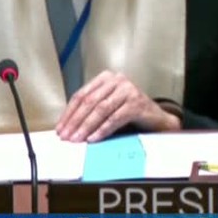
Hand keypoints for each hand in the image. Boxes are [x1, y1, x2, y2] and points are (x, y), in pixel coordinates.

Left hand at [55, 71, 180, 142]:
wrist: (157, 119)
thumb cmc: (129, 113)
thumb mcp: (108, 107)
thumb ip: (91, 110)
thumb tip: (68, 126)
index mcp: (105, 78)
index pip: (81, 95)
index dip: (69, 113)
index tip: (60, 128)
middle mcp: (116, 80)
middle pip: (89, 101)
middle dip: (75, 121)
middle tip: (66, 136)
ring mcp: (128, 90)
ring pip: (101, 109)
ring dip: (86, 126)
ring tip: (77, 139)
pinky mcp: (136, 103)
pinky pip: (115, 118)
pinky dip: (102, 130)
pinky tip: (94, 138)